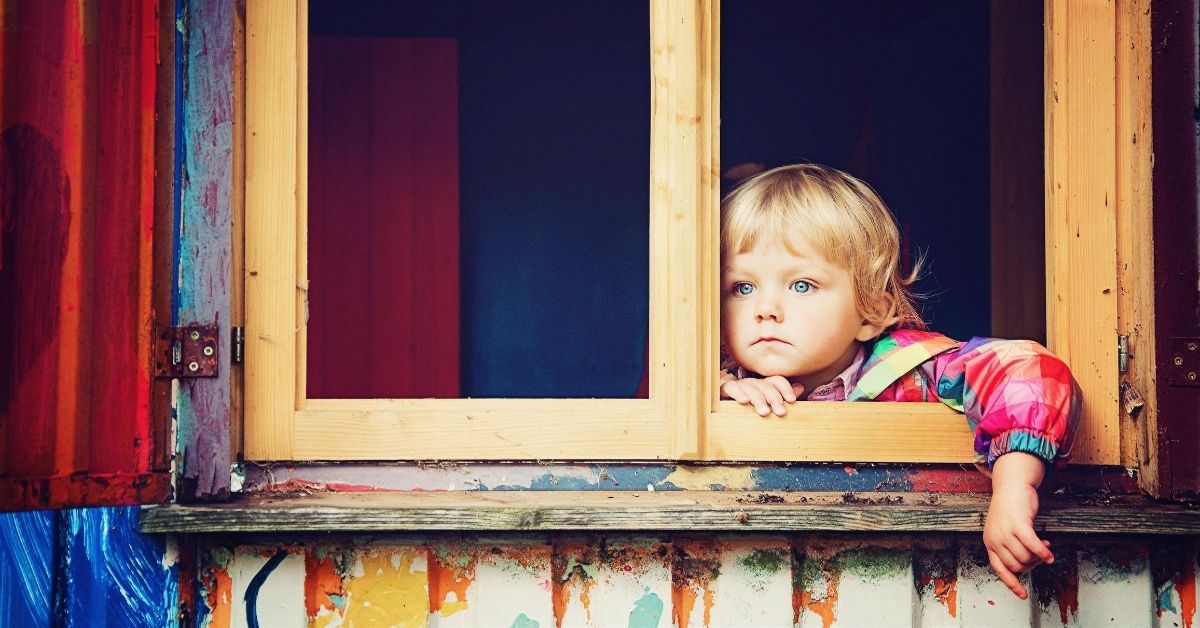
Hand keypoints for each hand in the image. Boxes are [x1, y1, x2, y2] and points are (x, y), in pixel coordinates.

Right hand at [719, 373, 802, 415]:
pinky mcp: (724, 388)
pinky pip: (731, 387)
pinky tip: (744, 401)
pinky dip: (738, 393)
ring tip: (764, 412)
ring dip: (758, 398)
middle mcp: (752, 383)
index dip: (785, 388)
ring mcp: (739, 385)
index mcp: (764, 386)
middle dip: (774, 398)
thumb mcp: (766, 403)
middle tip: (780, 412)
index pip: (776, 380)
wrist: (721, 405)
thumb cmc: (748, 407)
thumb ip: (781, 397)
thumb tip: (800, 388)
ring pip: (750, 386)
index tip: (792, 400)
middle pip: (765, 385)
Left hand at [983, 452, 1052, 598]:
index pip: (1000, 570)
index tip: (1023, 594)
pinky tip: (1050, 554)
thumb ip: (1010, 547)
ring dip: (1038, 556)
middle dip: (1032, 564)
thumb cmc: (1010, 509)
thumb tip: (1028, 564)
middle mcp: (994, 539)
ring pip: (1025, 557)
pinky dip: (1042, 552)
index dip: (1012, 584)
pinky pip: (1032, 545)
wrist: (1011, 486)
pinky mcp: (1018, 524)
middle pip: (1017, 565)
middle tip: (1040, 555)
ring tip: (1045, 546)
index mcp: (990, 543)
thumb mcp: (1004, 531)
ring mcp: (1005, 531)